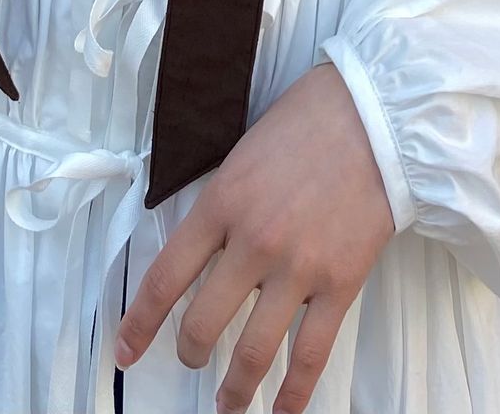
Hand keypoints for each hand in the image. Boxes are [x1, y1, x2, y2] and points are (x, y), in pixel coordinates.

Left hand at [114, 59, 395, 413]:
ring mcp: (298, 268)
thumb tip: (201, 249)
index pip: (167, 278)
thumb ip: (220, 205)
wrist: (374, 116)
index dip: (140, 323)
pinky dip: (293, 392)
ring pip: (252, 351)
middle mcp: (253, 242)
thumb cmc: (308, 123)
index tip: (125, 351)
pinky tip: (282, 411)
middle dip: (190, 352)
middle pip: (203, 323)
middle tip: (190, 359)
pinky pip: (310, 354)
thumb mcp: (242, 154)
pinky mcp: (340, 284)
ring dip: (234, 387)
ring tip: (226, 403)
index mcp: (222, 203)